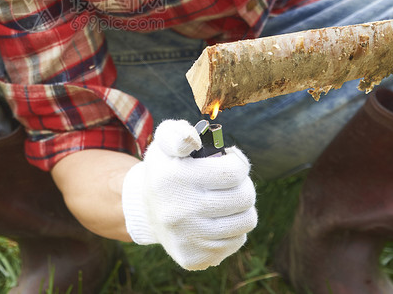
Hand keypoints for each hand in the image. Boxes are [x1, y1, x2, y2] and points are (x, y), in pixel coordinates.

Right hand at [121, 120, 256, 270]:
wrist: (146, 211)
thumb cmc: (166, 169)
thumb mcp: (165, 142)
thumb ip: (179, 133)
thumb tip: (193, 140)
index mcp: (173, 178)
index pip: (234, 172)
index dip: (238, 163)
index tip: (231, 160)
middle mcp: (179, 211)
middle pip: (244, 197)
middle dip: (244, 185)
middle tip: (233, 182)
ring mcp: (187, 238)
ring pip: (246, 221)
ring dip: (242, 208)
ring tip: (228, 200)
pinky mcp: (193, 258)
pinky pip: (236, 242)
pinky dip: (233, 229)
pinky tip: (218, 220)